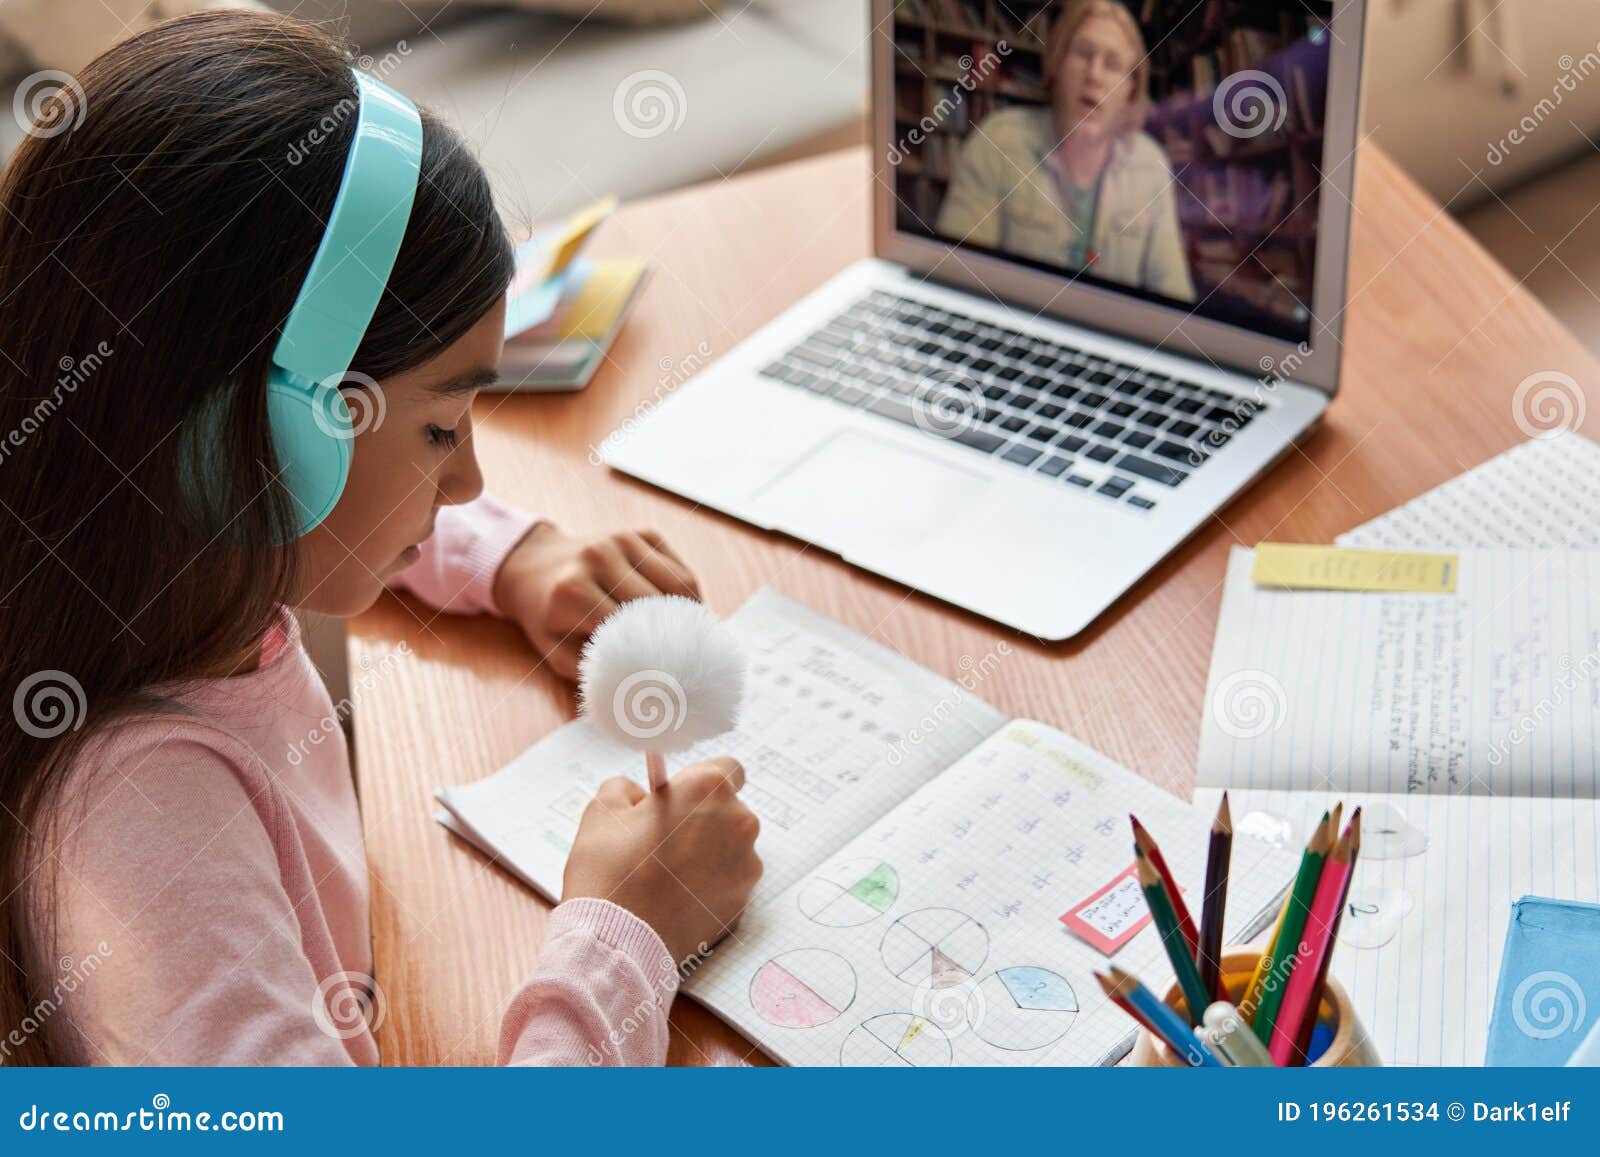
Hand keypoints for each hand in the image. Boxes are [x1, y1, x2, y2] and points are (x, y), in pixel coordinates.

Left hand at [493, 523, 699, 678]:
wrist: (536, 567)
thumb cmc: (550, 617)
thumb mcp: (559, 653)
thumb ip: (596, 671)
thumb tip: (645, 687)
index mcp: (574, 590)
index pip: (631, 629)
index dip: (657, 654)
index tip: (677, 676)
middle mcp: (600, 557)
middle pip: (659, 605)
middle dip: (680, 636)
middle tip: (695, 662)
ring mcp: (624, 540)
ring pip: (680, 584)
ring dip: (693, 614)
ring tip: (697, 639)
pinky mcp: (644, 534)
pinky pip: (680, 569)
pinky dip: (690, 594)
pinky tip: (686, 613)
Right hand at [561, 757, 761, 965]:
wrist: (618, 941)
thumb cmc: (610, 871)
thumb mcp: (603, 809)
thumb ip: (627, 788)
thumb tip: (640, 795)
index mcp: (708, 788)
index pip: (728, 768)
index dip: (702, 783)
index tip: (681, 798)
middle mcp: (739, 822)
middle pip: (730, 810)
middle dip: (703, 819)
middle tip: (665, 839)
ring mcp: (746, 865)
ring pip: (731, 848)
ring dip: (709, 853)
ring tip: (668, 874)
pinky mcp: (744, 902)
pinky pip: (729, 881)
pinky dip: (710, 884)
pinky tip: (677, 897)